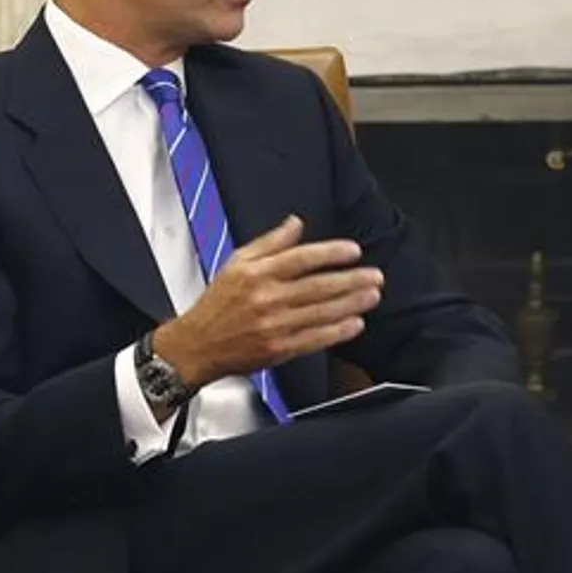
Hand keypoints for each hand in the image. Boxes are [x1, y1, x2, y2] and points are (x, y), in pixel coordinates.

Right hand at [152, 215, 381, 388]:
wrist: (196, 345)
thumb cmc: (217, 303)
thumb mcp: (237, 262)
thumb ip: (270, 243)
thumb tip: (296, 223)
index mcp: (257, 274)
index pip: (301, 258)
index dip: (330, 253)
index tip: (353, 251)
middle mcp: (266, 298)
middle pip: (317, 286)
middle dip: (351, 280)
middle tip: (375, 275)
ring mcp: (273, 325)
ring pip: (320, 312)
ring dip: (351, 304)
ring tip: (372, 296)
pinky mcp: (278, 349)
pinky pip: (314, 339)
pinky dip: (337, 332)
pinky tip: (355, 324)